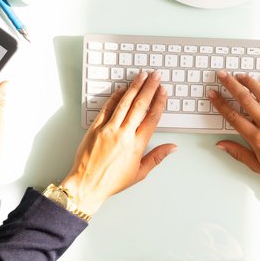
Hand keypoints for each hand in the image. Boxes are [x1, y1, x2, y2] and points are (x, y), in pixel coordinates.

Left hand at [59, 70, 177, 212]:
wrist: (87, 184)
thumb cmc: (112, 181)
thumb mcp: (139, 172)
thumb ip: (157, 157)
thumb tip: (172, 147)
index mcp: (137, 145)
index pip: (152, 118)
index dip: (159, 102)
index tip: (163, 91)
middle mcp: (123, 134)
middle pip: (140, 106)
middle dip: (149, 88)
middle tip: (155, 76)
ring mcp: (108, 129)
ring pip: (124, 103)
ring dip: (134, 87)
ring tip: (141, 76)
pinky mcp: (95, 128)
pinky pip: (106, 108)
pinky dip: (115, 97)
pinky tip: (121, 89)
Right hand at [209, 71, 259, 196]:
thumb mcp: (257, 166)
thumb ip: (237, 153)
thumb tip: (220, 145)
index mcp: (256, 138)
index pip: (233, 117)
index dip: (220, 104)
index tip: (213, 94)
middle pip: (245, 100)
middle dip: (231, 85)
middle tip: (222, 75)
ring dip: (250, 82)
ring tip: (241, 75)